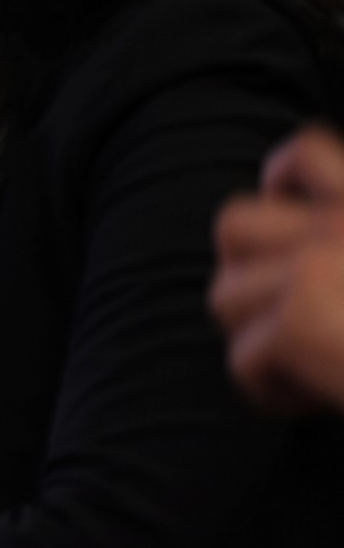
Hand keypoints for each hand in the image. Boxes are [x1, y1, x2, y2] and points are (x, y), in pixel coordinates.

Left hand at [210, 126, 343, 412]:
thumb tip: (313, 263)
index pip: (302, 155)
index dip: (280, 187)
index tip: (294, 235)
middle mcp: (343, 225)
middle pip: (234, 225)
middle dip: (249, 274)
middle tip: (292, 317)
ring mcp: (316, 267)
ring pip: (226, 295)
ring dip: (256, 337)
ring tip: (307, 365)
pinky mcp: (300, 323)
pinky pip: (243, 358)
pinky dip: (271, 392)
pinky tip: (318, 403)